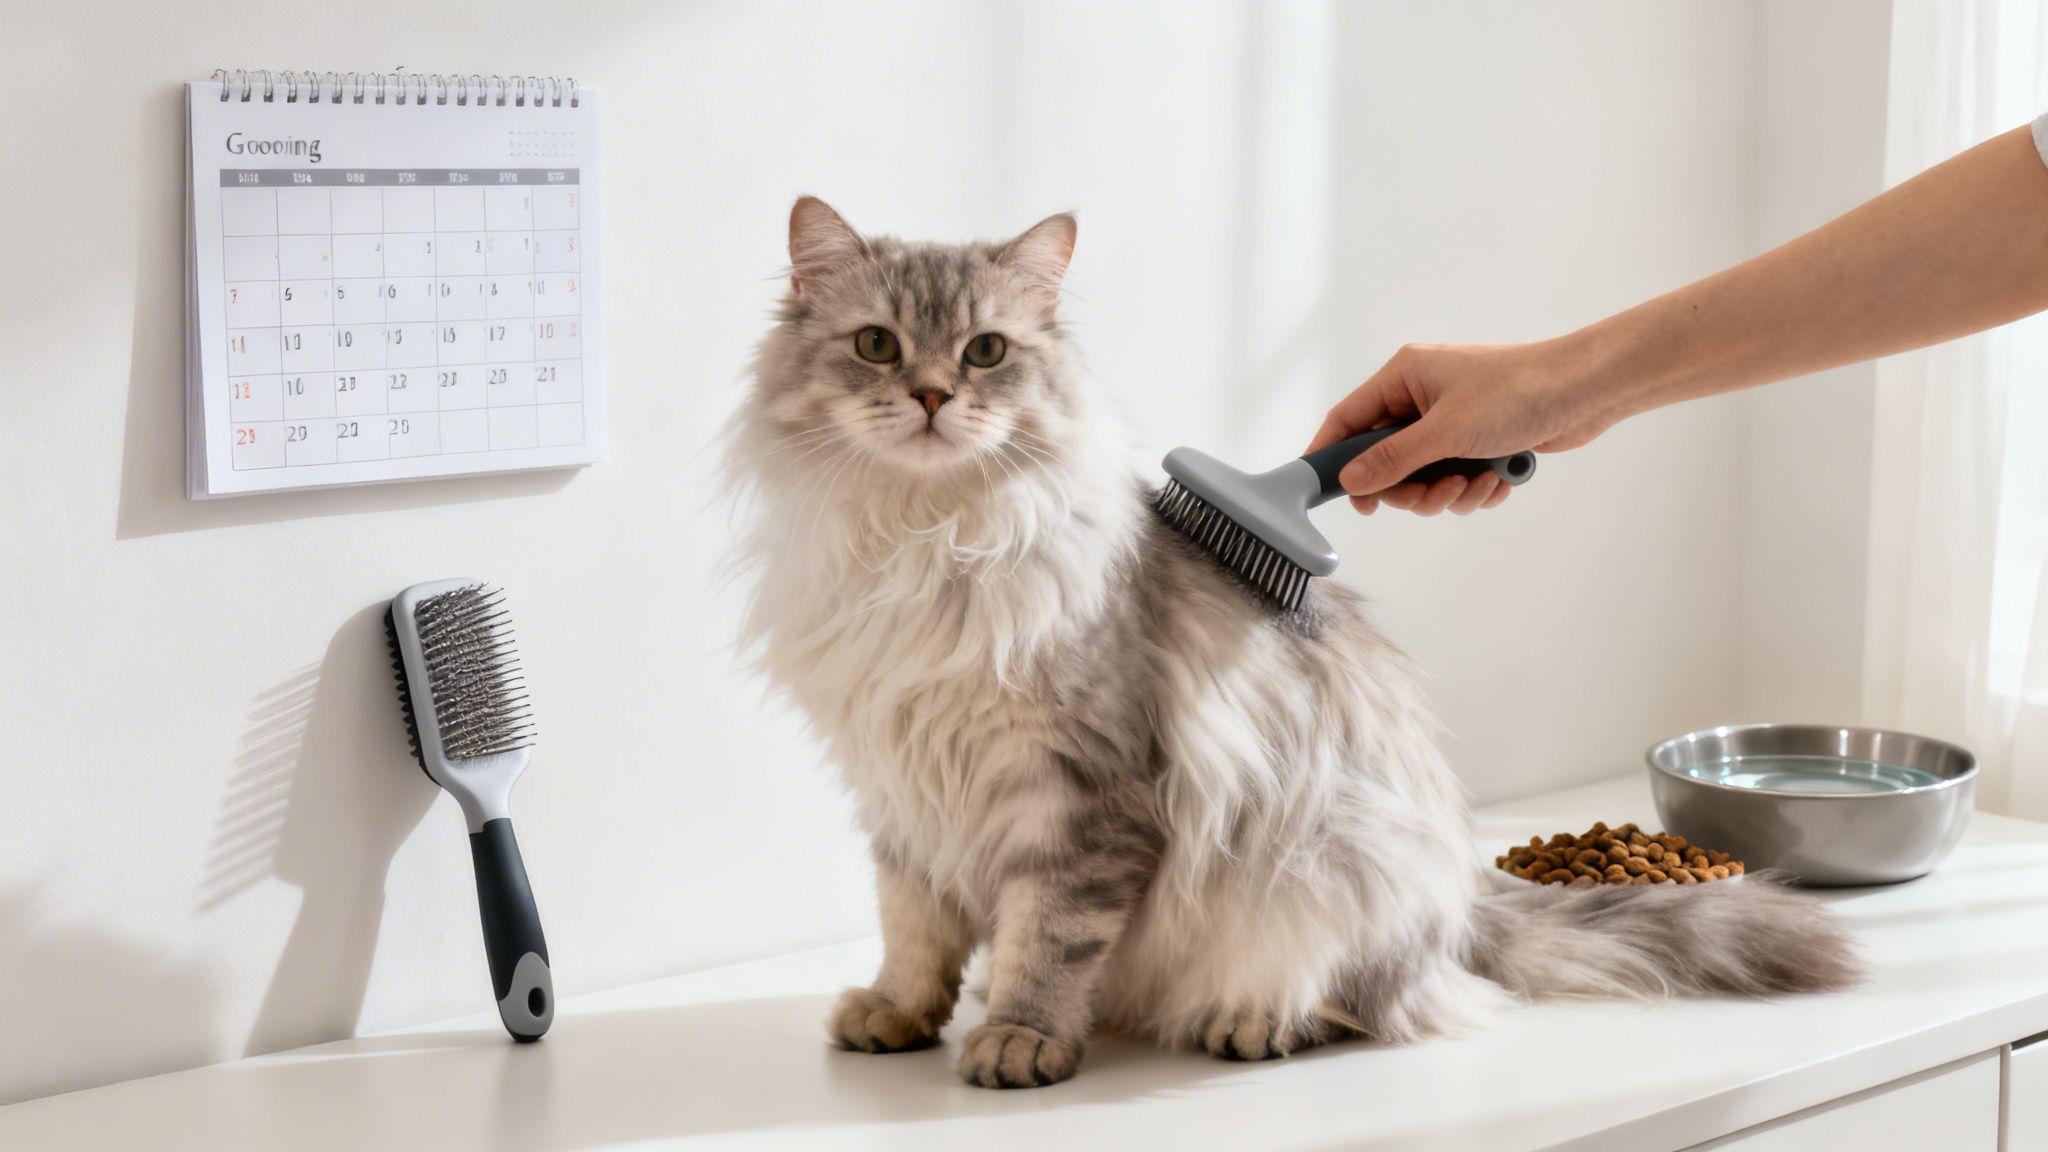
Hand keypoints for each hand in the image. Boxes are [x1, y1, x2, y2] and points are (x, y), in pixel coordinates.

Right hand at [1306, 339, 1618, 514]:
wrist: (1587, 390)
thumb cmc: (1516, 393)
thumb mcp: (1446, 431)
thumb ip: (1393, 458)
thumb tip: (1350, 480)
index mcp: (1404, 377)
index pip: (1348, 418)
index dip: (1332, 456)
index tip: (1330, 492)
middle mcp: (1422, 398)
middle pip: (1385, 460)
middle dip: (1410, 487)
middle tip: (1433, 494)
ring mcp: (1451, 422)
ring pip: (1422, 477)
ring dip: (1447, 493)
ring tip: (1475, 484)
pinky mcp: (1478, 443)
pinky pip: (1455, 480)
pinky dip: (1473, 490)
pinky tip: (1498, 482)